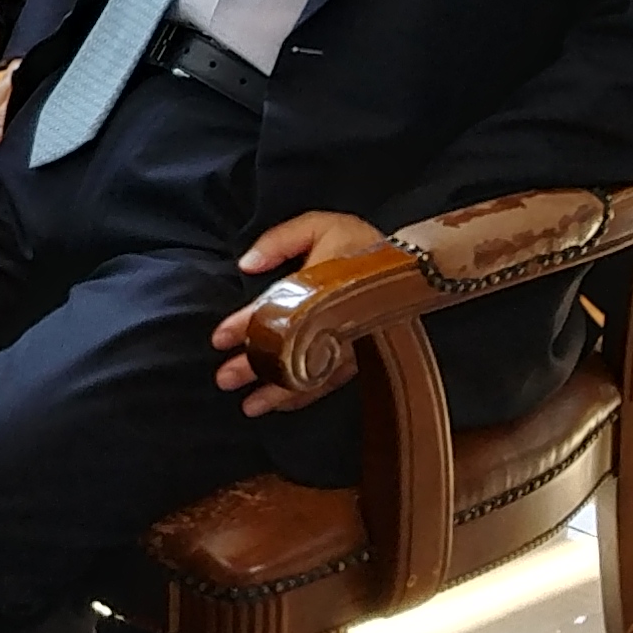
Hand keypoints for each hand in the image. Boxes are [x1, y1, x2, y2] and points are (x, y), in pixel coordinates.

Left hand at [209, 210, 392, 416]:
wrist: (413, 263)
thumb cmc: (360, 243)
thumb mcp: (317, 226)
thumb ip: (278, 242)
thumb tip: (246, 265)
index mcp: (320, 284)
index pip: (274, 309)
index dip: (245, 325)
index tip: (219, 339)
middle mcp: (333, 319)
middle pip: (288, 349)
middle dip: (255, 367)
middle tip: (224, 379)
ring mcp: (349, 342)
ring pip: (309, 373)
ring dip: (278, 391)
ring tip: (249, 406)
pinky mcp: (360, 355)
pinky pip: (330, 382)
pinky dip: (305, 395)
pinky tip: (283, 404)